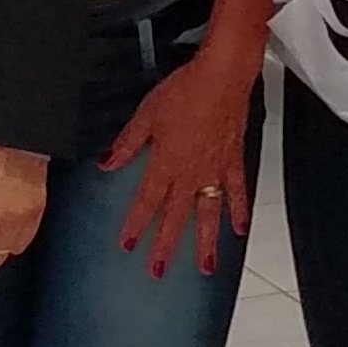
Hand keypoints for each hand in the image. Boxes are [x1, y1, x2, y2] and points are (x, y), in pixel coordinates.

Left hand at [100, 57, 254, 278]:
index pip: (146, 202)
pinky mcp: (234, 161)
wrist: (222, 76)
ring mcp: (215, 170)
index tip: (127, 245)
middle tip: (158, 270)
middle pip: (175, 217)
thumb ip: (127, 143)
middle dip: (165, 246)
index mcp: (166, 163)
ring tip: (204, 267)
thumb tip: (107, 162)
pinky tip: (239, 230)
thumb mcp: (146, 114)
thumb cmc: (185, 90)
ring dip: (205, 243)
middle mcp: (191, 173)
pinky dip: (239, 212)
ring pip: (208, 215)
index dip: (135, 225)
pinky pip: (238, 193)